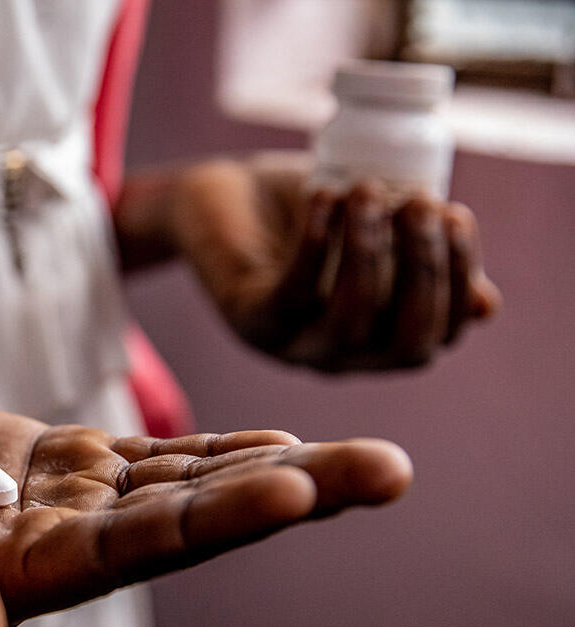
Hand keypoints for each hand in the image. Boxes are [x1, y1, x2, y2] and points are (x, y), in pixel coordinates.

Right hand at [0, 383, 411, 626]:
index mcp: (31, 573)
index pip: (145, 546)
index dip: (223, 515)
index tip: (304, 484)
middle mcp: (70, 545)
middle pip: (199, 517)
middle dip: (294, 491)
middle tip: (393, 469)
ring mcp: (72, 502)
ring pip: (189, 482)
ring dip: (276, 465)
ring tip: (372, 457)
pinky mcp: (61, 461)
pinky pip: (149, 457)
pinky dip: (214, 449)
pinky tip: (279, 438)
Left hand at [170, 154, 500, 370]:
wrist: (221, 194)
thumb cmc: (310, 210)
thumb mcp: (378, 230)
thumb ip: (424, 261)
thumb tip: (485, 307)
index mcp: (374, 341)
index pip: (434, 336)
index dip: (457, 281)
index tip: (455, 215)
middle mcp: (337, 357)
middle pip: (402, 339)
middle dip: (423, 269)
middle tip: (419, 201)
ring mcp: (289, 344)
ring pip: (350, 320)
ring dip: (368, 251)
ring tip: (368, 189)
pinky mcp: (246, 318)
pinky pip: (291, 294)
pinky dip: (316, 245)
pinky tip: (327, 197)